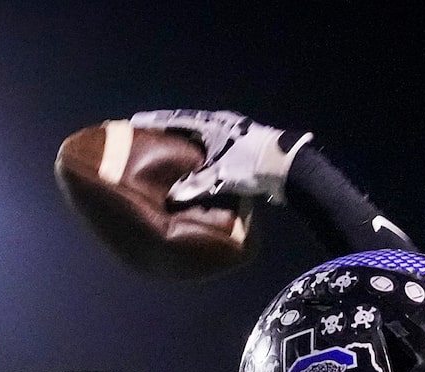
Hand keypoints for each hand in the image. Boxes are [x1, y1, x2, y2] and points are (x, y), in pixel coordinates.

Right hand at [128, 109, 304, 203]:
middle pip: (188, 126)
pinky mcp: (242, 147)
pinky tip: (194, 165)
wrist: (288, 167)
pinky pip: (213, 149)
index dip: (155, 122)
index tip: (135, 121)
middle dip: (169, 132)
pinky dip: (200, 155)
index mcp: (213, 124)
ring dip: (185, 145)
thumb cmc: (253, 165)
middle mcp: (222, 124)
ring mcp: (234, 134)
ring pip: (202, 138)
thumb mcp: (221, 175)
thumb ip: (196, 185)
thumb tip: (173, 198)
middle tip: (148, 138)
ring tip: (167, 152)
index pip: (177, 120)